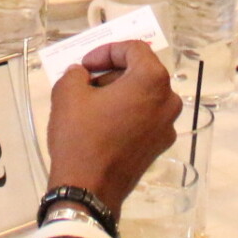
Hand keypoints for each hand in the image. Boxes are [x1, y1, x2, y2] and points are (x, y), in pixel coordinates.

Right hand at [46, 41, 180, 213]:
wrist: (89, 189)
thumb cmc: (81, 136)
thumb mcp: (68, 93)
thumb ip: (75, 73)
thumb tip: (81, 74)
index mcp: (152, 80)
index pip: (134, 48)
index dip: (106, 50)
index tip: (86, 65)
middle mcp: (168, 100)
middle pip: (142, 72)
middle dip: (113, 72)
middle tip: (87, 81)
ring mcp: (167, 126)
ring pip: (144, 96)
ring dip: (119, 92)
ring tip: (91, 103)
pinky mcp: (160, 146)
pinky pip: (145, 117)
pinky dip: (127, 113)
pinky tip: (103, 124)